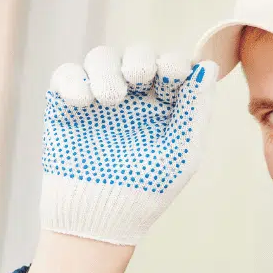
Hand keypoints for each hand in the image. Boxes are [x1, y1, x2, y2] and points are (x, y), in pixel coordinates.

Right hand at [40, 45, 217, 245]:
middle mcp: (131, 97)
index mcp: (164, 105)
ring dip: (106, 68)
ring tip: (110, 99)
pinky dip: (73, 80)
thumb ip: (196, 110)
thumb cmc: (147, 191)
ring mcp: (97, 99)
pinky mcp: (65, 106)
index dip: (173, 62)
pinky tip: (82, 103)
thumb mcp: (181, 153)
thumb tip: (207, 66)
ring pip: (100, 57)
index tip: (172, 77)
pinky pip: (65, 74)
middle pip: (135, 53)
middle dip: (139, 58)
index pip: (171, 64)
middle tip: (137, 77)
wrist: (99, 219)